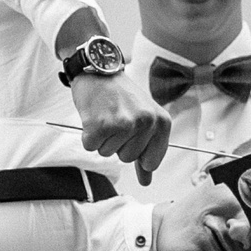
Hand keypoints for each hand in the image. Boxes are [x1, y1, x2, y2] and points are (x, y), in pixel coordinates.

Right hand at [69, 70, 168, 184]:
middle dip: (118, 143)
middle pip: (127, 158)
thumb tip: (147, 180)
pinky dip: (88, 135)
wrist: (99, 69)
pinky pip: (91, 147)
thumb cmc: (121, 94)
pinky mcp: (100, 126)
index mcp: (161, 122)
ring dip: (103, 138)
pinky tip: (94, 116)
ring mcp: (123, 124)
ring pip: (108, 153)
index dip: (138, 152)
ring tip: (105, 115)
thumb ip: (147, 150)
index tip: (131, 134)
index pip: (151, 161)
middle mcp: (145, 123)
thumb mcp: (143, 117)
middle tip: (116, 119)